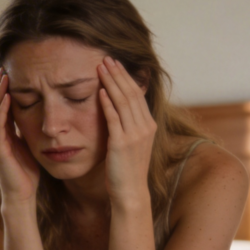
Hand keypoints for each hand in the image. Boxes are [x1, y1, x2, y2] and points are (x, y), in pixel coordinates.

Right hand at [0, 70, 39, 203]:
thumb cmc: (25, 173)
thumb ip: (23, 131)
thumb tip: (31, 114)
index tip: (9, 74)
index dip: (1, 91)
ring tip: (5, 77)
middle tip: (4, 69)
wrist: (22, 196)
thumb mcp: (26, 145)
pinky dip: (2, 110)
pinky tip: (8, 98)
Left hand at [97, 57, 156, 206]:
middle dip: (118, 74)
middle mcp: (145, 127)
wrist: (130, 192)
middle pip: (131, 93)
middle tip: (106, 58)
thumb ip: (129, 125)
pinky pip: (114, 119)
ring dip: (111, 82)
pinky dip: (107, 103)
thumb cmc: (127, 169)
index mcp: (149, 125)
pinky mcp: (121, 144)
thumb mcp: (133, 143)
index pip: (137, 94)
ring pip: (123, 102)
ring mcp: (135, 135)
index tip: (115, 63)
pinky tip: (100, 91)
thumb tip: (118, 107)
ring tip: (101, 68)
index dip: (126, 77)